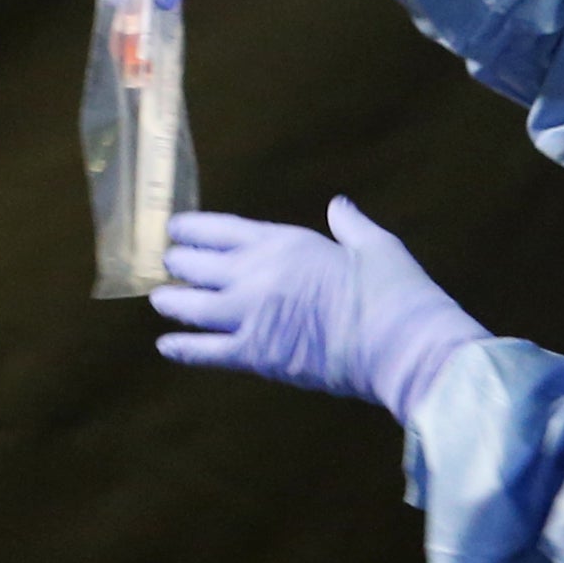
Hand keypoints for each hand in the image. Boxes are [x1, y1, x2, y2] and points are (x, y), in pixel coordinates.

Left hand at [149, 200, 488, 422]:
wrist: (403, 346)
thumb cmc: (396, 293)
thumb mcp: (375, 245)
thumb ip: (349, 224)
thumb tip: (339, 206)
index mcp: (285, 243)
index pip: (223, 230)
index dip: (194, 230)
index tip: (176, 229)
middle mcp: (258, 275)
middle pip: (200, 266)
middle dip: (179, 264)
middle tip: (167, 264)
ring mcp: (252, 316)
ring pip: (194, 307)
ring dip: (173, 302)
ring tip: (159, 299)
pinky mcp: (258, 356)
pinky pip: (207, 352)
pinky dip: (183, 349)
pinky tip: (166, 346)